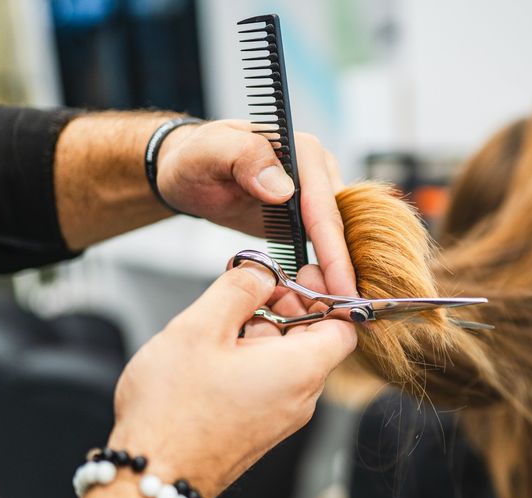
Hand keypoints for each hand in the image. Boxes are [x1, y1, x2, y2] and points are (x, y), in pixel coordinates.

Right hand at [108, 261, 355, 497]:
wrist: (153, 476)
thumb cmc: (174, 409)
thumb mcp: (201, 328)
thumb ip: (239, 289)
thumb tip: (262, 270)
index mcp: (300, 370)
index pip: (345, 325)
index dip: (327, 293)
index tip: (300, 273)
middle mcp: (300, 397)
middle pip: (314, 340)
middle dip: (289, 306)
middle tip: (256, 285)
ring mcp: (280, 417)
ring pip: (287, 360)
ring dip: (265, 330)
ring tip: (226, 314)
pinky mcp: (258, 429)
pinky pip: (270, 382)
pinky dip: (253, 357)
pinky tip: (217, 348)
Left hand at [157, 121, 355, 295]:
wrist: (190, 170)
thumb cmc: (195, 160)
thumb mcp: (208, 153)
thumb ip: (245, 159)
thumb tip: (283, 190)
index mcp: (303, 151)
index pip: (324, 208)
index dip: (334, 253)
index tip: (341, 290)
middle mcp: (319, 170)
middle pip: (339, 228)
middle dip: (340, 272)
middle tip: (341, 312)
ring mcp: (316, 194)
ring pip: (336, 240)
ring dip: (334, 276)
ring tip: (331, 311)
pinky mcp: (309, 216)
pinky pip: (323, 246)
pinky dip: (323, 272)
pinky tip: (319, 298)